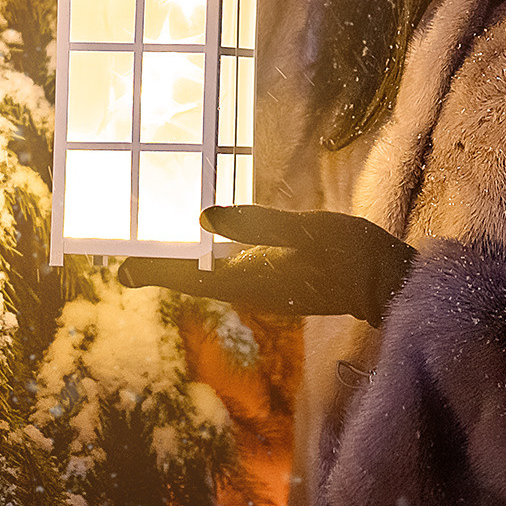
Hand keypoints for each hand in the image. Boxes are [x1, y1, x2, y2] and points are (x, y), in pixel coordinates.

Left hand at [120, 205, 412, 324]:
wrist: (387, 280)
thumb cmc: (351, 253)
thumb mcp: (307, 229)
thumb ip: (256, 223)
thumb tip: (202, 216)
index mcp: (251, 280)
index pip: (189, 279)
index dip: (151, 273)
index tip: (118, 270)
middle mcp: (250, 289)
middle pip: (191, 278)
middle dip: (157, 266)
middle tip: (120, 255)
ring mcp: (262, 286)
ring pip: (208, 275)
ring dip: (179, 262)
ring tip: (149, 244)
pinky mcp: (274, 280)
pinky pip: (228, 270)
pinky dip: (207, 257)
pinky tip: (201, 239)